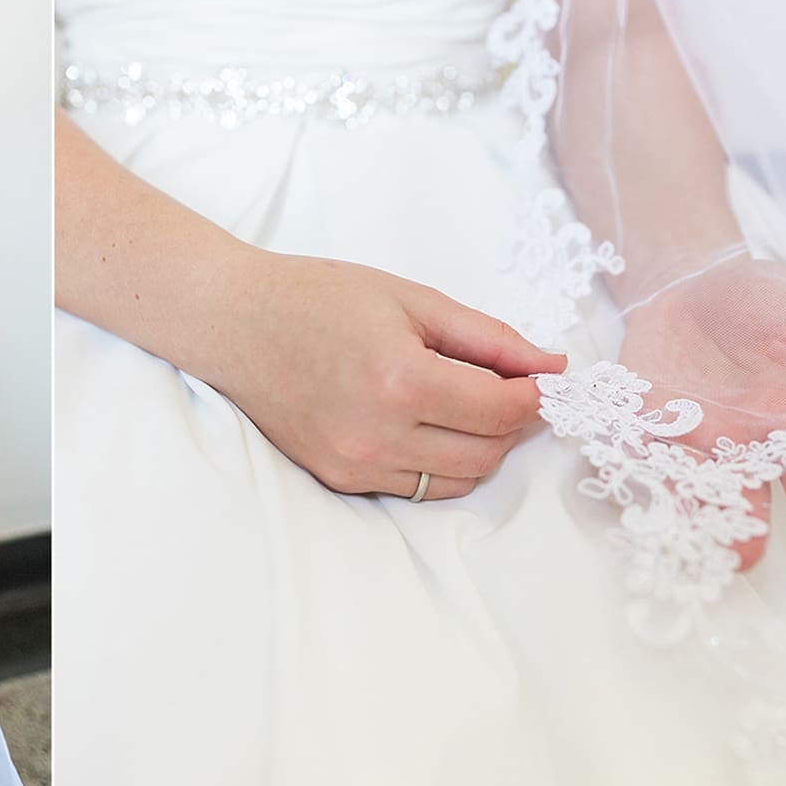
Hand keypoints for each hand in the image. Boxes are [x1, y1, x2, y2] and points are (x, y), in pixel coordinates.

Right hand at [211, 252, 566, 496]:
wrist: (233, 323)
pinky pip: (416, 488)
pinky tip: (426, 424)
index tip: (540, 377)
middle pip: (487, 454)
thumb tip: (552, 366)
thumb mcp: (410, 299)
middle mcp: (378, 435)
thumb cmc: (317, 298)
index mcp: (401, 381)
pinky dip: (438, 463)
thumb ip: (488, 337)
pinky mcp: (338, 478)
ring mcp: (354, 464)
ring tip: (465, 404)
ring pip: (456, 480)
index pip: (501, 411)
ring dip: (479, 448)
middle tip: (508, 387)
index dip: (534, 395)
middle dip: (511, 423)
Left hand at [617, 257, 785, 568]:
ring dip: (686, 510)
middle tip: (742, 556)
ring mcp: (686, 432)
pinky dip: (629, 464)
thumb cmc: (765, 300)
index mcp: (784, 422)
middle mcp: (735, 439)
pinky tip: (626, 484)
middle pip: (742, 489)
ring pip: (688, 481)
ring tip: (686, 541)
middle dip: (741, 523)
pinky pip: (634, 447)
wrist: (695, 278)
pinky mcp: (641, 417)